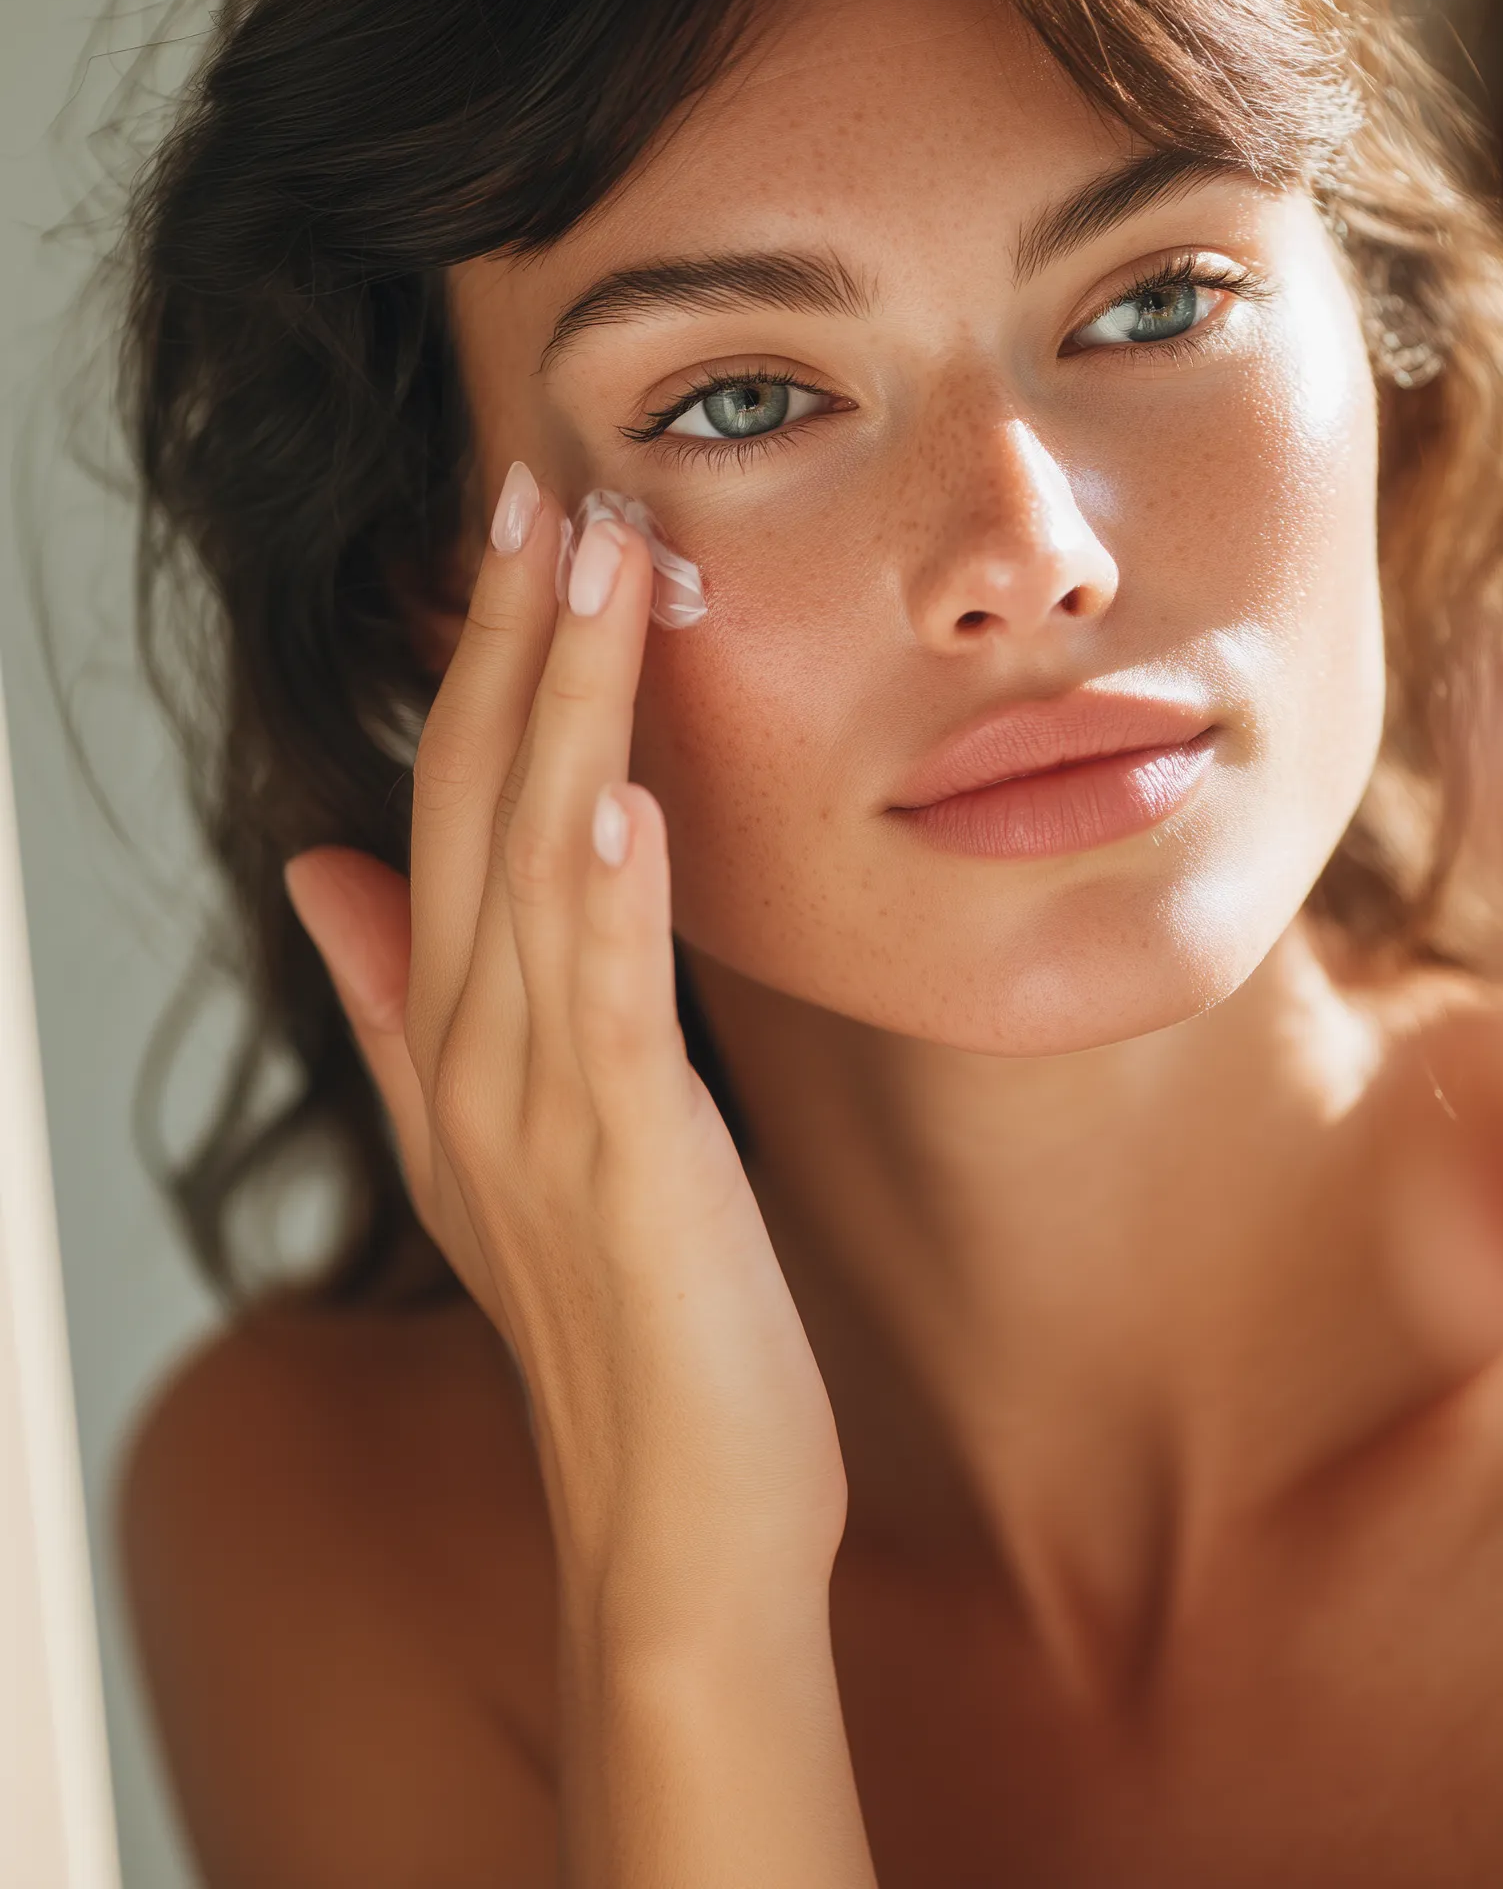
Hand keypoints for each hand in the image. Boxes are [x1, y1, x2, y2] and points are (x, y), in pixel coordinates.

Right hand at [285, 465, 844, 1606]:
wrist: (674, 1515)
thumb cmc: (619, 1314)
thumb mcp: (492, 1136)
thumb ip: (399, 997)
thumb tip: (326, 863)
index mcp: (449, 1040)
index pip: (443, 812)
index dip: (475, 666)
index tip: (515, 534)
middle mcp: (471, 1058)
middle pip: (473, 808)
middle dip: (508, 642)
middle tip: (547, 490)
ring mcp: (538, 1112)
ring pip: (534, 868)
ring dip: (564, 709)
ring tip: (598, 567)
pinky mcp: (627, 1165)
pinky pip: (606, 1005)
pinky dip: (607, 893)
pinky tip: (623, 790)